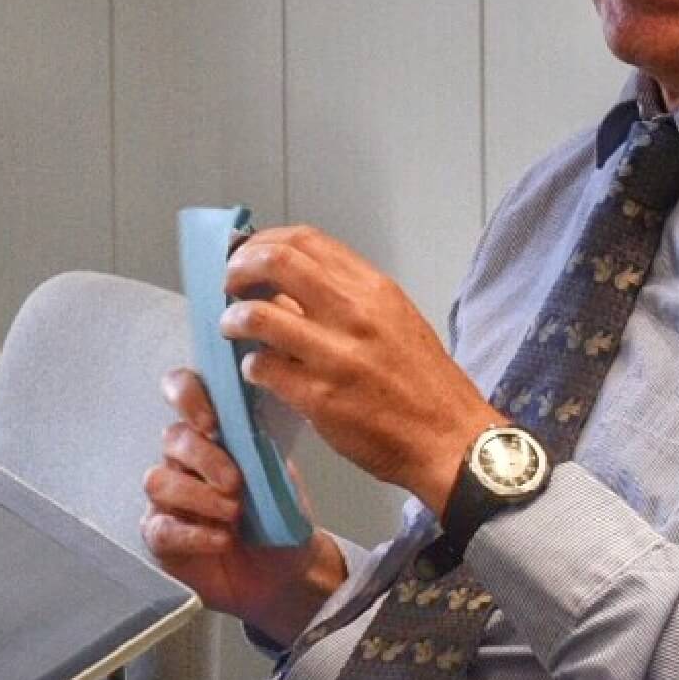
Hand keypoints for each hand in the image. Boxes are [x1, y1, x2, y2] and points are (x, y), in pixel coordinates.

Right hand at [141, 367, 344, 642]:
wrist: (282, 575)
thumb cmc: (279, 521)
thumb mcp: (282, 479)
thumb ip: (263, 451)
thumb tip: (252, 429)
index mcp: (214, 434)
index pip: (185, 392)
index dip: (188, 396)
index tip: (211, 421)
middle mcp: (184, 460)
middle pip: (173, 438)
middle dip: (204, 457)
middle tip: (235, 482)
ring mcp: (168, 498)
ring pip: (158, 480)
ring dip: (198, 495)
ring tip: (233, 513)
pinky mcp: (160, 535)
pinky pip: (161, 528)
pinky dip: (194, 533)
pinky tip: (221, 540)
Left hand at [222, 226, 500, 510]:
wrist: (449, 440)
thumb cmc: (423, 383)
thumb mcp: (395, 321)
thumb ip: (346, 300)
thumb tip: (287, 290)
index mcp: (374, 289)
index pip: (306, 240)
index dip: (265, 241)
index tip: (248, 254)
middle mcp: (355, 313)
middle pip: (277, 263)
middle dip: (239, 268)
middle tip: (229, 285)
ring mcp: (335, 355)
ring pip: (258, 316)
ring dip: (233, 319)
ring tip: (232, 328)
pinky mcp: (319, 397)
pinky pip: (264, 368)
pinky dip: (252, 366)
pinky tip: (258, 372)